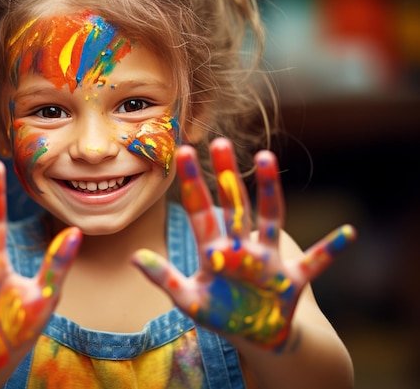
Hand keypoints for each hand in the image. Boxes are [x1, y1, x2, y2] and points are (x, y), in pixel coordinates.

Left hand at [132, 138, 354, 349]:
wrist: (258, 337)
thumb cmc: (222, 317)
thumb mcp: (189, 300)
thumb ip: (164, 278)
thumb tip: (134, 256)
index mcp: (216, 250)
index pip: (201, 211)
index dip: (193, 184)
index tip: (183, 154)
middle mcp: (243, 246)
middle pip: (235, 204)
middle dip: (227, 176)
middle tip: (219, 143)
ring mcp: (269, 259)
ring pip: (270, 217)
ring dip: (269, 190)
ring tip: (266, 158)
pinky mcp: (292, 278)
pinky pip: (315, 261)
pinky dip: (331, 249)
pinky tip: (348, 232)